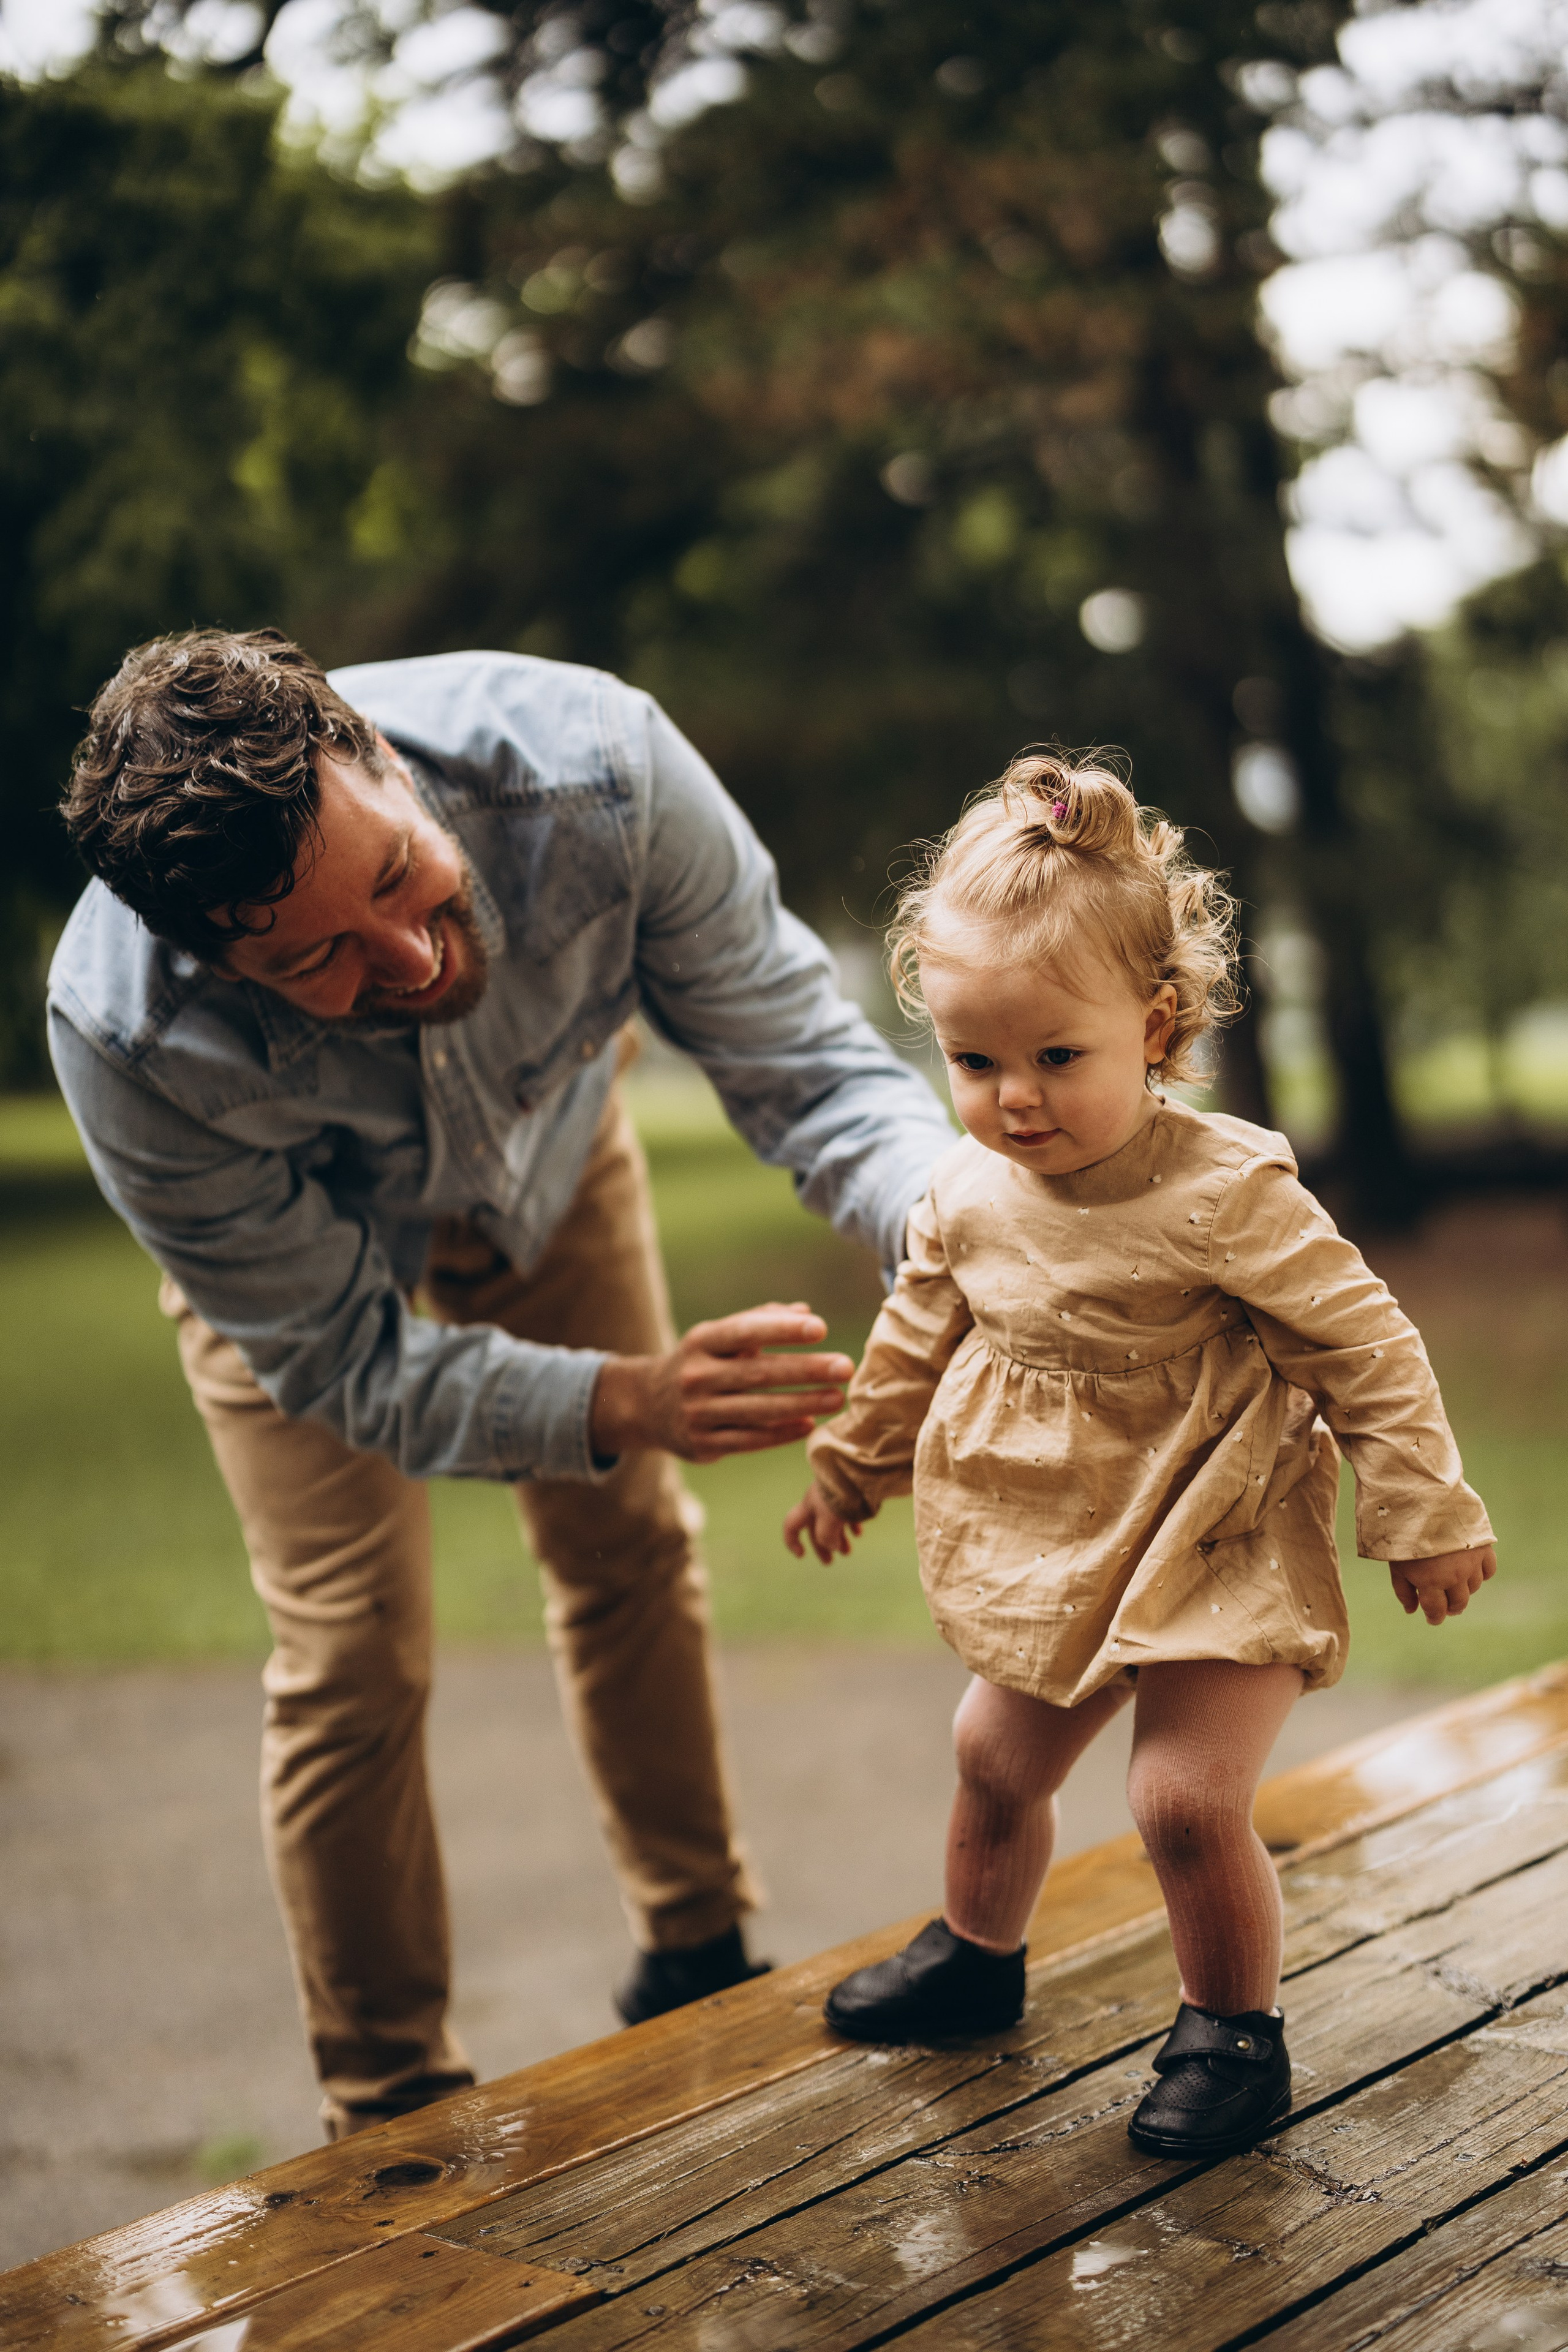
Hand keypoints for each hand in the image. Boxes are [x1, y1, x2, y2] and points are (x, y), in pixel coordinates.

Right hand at [589, 1302, 852, 1464]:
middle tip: (844, 1367)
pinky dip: (781, 1433)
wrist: (646, 1406)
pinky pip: (749, 1440)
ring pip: (757, 1410)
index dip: (782, 1329)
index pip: (744, 1331)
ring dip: (801, 1404)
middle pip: (757, 1373)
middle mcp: (696, 1376)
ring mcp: (698, 1413)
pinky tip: (809, 1424)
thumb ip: (761, 1321)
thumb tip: (805, 1312)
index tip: (820, 1328)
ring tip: (837, 1398)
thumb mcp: (718, 1337)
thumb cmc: (700, 1363)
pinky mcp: (702, 1444)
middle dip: (805, 1370)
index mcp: (701, 1342)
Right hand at [784, 1482, 861, 1562]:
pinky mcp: (849, 1493)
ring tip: (847, 1552)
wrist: (858, 1467)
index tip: (802, 1555)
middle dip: (821, 1546)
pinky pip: (847, 1512)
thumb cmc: (839, 1494)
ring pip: (832, 1522)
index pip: (791, 1526)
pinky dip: (850, 1525)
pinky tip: (858, 1533)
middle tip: (829, 1562)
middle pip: (814, 1528)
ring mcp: (833, 1497)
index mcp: (807, 1507)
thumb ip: (825, 1537)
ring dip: (838, 1539)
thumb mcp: (828, 1520)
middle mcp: (817, 1502)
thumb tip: (831, 1546)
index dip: (792, 1542)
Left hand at [1390, 1543, 1496, 1625]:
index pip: (1437, 1610)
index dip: (1434, 1617)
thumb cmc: (1404, 1533)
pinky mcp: (1483, 1548)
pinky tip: (1471, 1569)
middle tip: (1445, 1604)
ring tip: (1453, 1581)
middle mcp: (1454, 1576)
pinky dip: (1481, 1573)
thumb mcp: (1396, 1564)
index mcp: (1430, 1582)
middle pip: (1459, 1603)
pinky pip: (1488, 1570)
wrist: (1423, 1500)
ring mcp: (1471, 1562)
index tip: (1431, 1617)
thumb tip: (1412, 1611)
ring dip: (1464, 1589)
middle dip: (1451, 1607)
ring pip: (1474, 1587)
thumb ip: (1404, 1591)